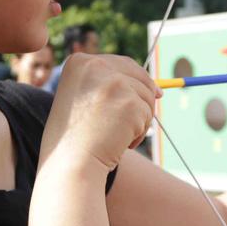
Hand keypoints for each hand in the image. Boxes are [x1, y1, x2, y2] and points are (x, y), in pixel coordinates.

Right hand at [41, 53, 161, 171]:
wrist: (69, 163)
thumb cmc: (74, 138)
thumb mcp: (83, 100)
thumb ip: (110, 87)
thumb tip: (156, 89)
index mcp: (80, 62)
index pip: (121, 63)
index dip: (136, 80)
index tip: (144, 96)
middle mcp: (96, 66)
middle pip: (140, 76)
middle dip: (142, 100)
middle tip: (130, 123)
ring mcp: (114, 83)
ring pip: (146, 97)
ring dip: (138, 120)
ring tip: (114, 136)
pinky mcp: (130, 103)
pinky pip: (147, 116)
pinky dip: (137, 134)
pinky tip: (118, 142)